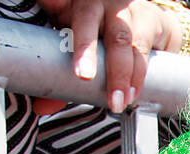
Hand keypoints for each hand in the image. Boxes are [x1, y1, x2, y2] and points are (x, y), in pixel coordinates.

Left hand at [37, 0, 189, 112]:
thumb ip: (60, 74)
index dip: (50, 4)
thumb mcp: (76, 47)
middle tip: (84, 77)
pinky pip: (142, 47)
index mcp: (70, 5)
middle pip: (88, 20)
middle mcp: (95, 2)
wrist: (147, 20)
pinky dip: (137, 74)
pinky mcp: (147, 18)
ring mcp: (122, 9)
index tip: (46, 17)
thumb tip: (42, 106)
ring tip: (117, 99)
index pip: (54, 1)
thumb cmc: (103, 34)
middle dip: (86, 50)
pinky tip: (132, 92)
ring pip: (120, 38)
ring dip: (120, 73)